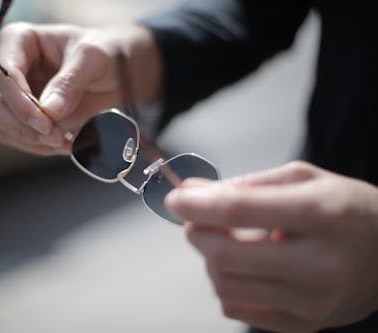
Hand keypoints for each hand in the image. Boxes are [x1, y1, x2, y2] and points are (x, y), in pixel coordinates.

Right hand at [0, 23, 159, 155]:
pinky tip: (66, 144)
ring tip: (67, 142)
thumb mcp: (92, 59)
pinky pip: (20, 140)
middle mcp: (7, 69)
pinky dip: (41, 148)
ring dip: (33, 141)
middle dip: (24, 127)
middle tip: (57, 138)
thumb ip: (70, 81)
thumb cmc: (102, 54)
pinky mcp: (23, 118)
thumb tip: (50, 110)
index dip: (20, 103)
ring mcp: (13, 96)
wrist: (113, 72)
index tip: (46, 122)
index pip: (4, 76)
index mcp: (18, 41)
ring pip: (3, 128)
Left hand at [165, 161, 377, 332]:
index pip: (238, 210)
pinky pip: (238, 310)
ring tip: (228, 242)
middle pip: (225, 256)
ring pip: (225, 286)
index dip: (195, 205)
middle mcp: (320, 263)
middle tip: (195, 219)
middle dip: (195, 233)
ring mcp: (313, 301)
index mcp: (321, 214)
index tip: (174, 200)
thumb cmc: (344, 208)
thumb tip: (191, 191)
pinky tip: (243, 268)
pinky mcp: (305, 325)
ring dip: (210, 260)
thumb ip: (245, 185)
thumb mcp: (302, 179)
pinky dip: (226, 285)